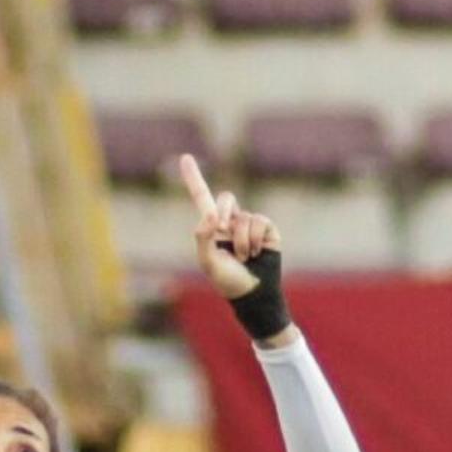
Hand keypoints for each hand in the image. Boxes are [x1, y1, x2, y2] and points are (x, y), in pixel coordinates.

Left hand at [176, 155, 279, 299]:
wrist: (254, 293)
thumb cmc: (228, 281)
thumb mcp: (208, 262)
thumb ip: (202, 237)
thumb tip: (211, 214)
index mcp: (212, 226)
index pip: (201, 197)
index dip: (194, 178)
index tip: (185, 157)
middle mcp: (231, 221)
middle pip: (225, 198)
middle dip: (223, 212)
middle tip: (223, 230)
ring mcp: (250, 224)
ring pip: (244, 217)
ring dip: (242, 241)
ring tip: (245, 258)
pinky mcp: (267, 229)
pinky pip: (259, 222)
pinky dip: (255, 239)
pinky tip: (257, 253)